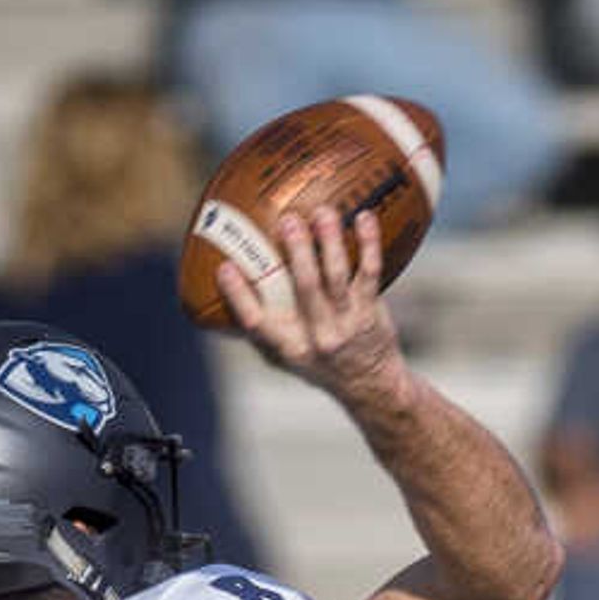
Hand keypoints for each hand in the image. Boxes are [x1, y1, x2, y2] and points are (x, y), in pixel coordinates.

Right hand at [212, 207, 407, 413]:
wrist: (372, 387)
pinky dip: (369, 245)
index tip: (225, 267)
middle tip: (288, 220)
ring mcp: (348, 323)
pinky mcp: (371, 312)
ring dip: (330, 241)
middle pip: (305, 287)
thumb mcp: (287, 354)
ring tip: (324, 212)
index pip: (257, 321)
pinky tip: (365, 218)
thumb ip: (261, 323)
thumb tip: (226, 277)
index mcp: (289, 344)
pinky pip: (370, 273)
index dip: (239, 296)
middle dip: (297, 251)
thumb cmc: (322, 363)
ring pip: (337, 277)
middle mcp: (319, 335)